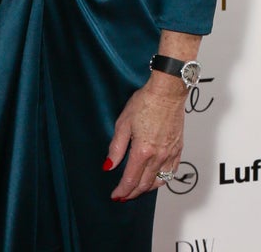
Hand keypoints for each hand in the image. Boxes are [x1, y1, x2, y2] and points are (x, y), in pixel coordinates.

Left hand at [103, 77, 185, 200]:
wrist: (167, 93)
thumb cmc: (145, 103)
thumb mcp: (123, 123)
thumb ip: (116, 147)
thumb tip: (109, 165)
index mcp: (143, 151)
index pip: (131, 179)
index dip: (122, 190)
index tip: (115, 195)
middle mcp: (158, 156)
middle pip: (145, 184)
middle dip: (133, 192)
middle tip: (123, 195)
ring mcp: (170, 154)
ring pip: (159, 181)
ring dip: (147, 188)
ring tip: (137, 188)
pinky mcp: (179, 149)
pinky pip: (171, 172)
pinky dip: (162, 179)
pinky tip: (156, 178)